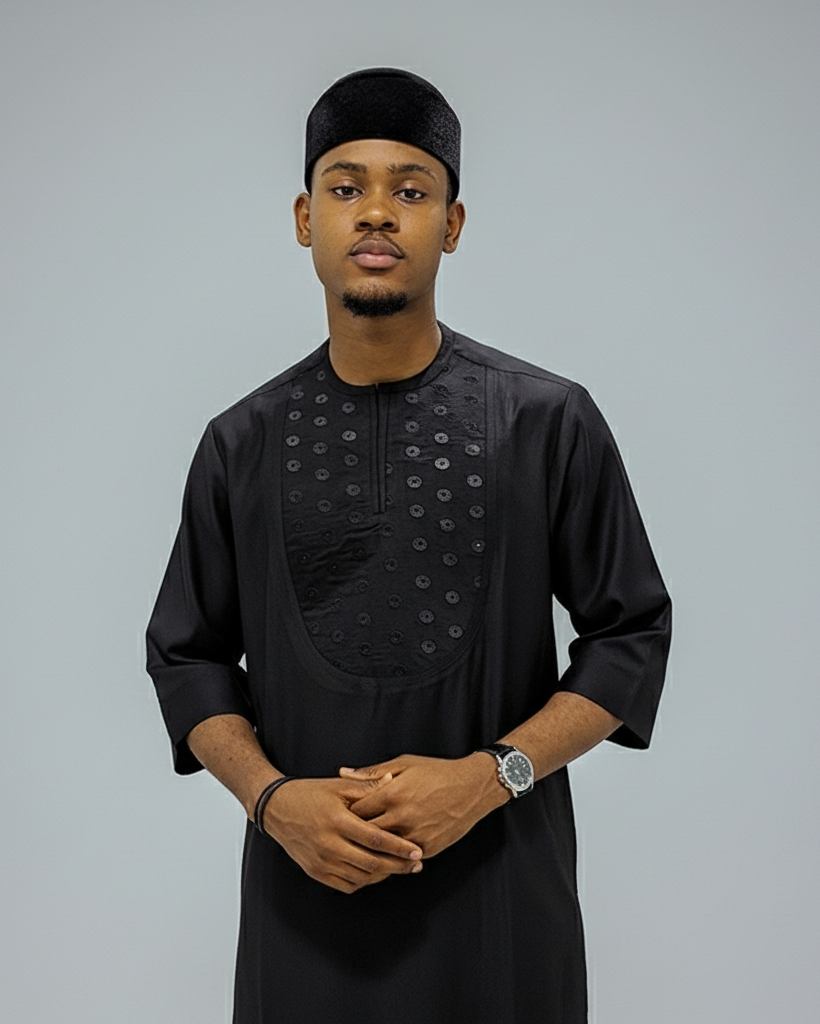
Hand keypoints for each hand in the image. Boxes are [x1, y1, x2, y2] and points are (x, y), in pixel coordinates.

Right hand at [262, 774, 424, 894]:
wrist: (277, 809)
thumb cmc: (310, 794)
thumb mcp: (338, 785)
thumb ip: (367, 786)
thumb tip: (393, 779)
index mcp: (337, 820)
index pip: (375, 838)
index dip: (398, 847)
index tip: (416, 850)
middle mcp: (328, 844)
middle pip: (371, 863)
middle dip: (397, 866)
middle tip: (416, 864)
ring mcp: (321, 861)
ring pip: (361, 877)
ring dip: (383, 875)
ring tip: (400, 868)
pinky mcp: (315, 872)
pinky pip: (346, 885)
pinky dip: (364, 881)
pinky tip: (375, 872)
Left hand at [339, 753, 507, 859]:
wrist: (472, 787)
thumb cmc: (437, 772)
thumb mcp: (404, 764)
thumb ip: (372, 772)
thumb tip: (343, 773)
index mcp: (393, 793)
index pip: (356, 811)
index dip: (345, 814)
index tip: (340, 815)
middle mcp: (402, 817)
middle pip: (365, 834)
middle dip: (353, 835)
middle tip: (343, 836)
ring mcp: (415, 835)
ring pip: (382, 851)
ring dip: (369, 852)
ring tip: (356, 851)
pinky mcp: (427, 848)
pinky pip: (401, 859)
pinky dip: (390, 859)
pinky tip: (381, 858)